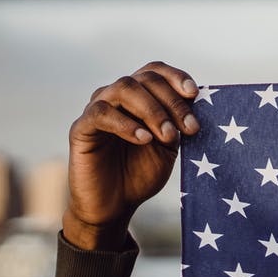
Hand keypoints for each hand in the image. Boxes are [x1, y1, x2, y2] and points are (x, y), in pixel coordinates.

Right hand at [63, 61, 199, 249]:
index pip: (155, 72)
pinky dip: (126, 124)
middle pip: (144, 79)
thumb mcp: (168, 148)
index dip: (175, 76)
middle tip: (189, 128)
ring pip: (124, 88)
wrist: (115, 205)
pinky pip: (101, 113)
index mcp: (139, 98)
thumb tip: (196, 105)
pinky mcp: (81, 128)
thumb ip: (177, 125)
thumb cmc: (141, 173)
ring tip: (167, 136)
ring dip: (152, 110)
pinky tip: (143, 139)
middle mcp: (116, 97)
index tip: (194, 94)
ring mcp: (97, 109)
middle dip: (172, 101)